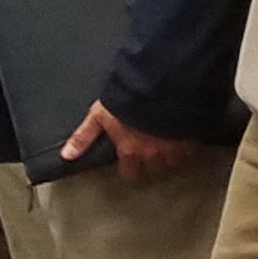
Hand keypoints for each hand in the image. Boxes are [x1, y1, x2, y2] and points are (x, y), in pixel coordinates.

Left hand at [65, 99, 197, 179]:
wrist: (158, 85)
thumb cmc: (126, 100)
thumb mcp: (99, 115)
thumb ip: (84, 136)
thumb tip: (66, 157)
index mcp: (130, 150)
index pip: (130, 172)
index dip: (130, 169)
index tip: (131, 165)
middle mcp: (152, 153)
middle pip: (154, 168)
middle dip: (152, 161)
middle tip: (150, 151)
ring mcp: (174, 146)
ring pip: (173, 159)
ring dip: (170, 153)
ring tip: (168, 142)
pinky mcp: (190, 135)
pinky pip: (191, 147)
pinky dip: (187, 143)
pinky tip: (184, 134)